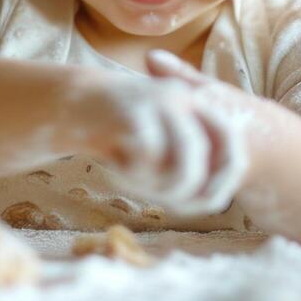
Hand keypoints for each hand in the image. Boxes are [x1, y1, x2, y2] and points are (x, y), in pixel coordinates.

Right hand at [72, 51, 251, 214]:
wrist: (69, 103)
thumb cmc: (119, 134)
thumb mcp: (160, 145)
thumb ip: (187, 164)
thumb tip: (212, 199)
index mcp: (197, 103)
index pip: (231, 145)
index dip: (223, 180)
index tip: (207, 203)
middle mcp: (183, 97)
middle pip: (209, 158)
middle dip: (188, 192)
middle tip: (166, 204)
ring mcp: (158, 100)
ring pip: (184, 162)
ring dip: (158, 187)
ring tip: (133, 183)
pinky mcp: (132, 108)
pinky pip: (149, 157)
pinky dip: (132, 174)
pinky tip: (113, 167)